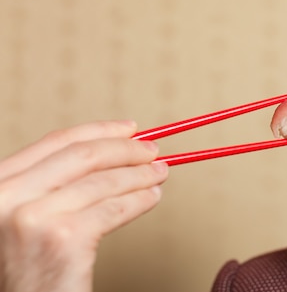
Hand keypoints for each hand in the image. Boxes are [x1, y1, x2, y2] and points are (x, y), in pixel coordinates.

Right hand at [0, 120, 167, 291]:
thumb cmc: (29, 271)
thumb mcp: (26, 218)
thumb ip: (54, 185)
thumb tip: (114, 152)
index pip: (55, 143)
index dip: (99, 131)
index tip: (130, 128)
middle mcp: (6, 197)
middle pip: (82, 155)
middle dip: (126, 149)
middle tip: (153, 150)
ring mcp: (33, 217)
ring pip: (104, 181)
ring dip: (140, 175)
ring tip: (159, 174)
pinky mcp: (63, 239)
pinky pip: (115, 208)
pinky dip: (141, 199)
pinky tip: (151, 197)